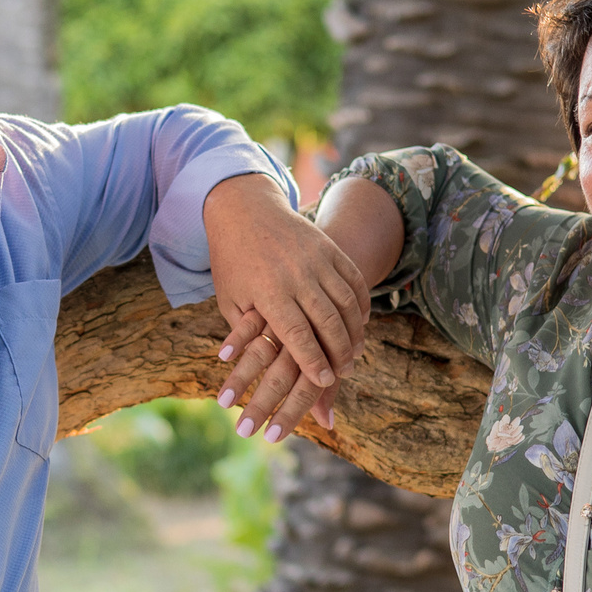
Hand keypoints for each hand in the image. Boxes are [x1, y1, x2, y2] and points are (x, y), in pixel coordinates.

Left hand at [201, 173, 370, 440]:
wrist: (245, 210)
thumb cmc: (233, 264)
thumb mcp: (230, 301)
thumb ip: (245, 335)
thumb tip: (251, 372)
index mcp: (269, 292)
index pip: (297, 334)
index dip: (313, 360)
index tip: (325, 381)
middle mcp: (297, 275)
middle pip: (328, 321)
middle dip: (340, 352)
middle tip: (344, 373)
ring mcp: (317, 258)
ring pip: (347, 302)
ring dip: (355, 331)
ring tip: (354, 353)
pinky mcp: (329, 247)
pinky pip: (354, 280)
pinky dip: (361, 303)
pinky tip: (361, 323)